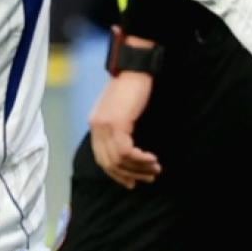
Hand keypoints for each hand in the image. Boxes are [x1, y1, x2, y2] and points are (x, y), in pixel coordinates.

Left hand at [88, 70, 160, 186]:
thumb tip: (128, 150)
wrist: (134, 68)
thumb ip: (119, 128)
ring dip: (139, 168)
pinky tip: (152, 159)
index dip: (117, 174)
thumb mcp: (121, 110)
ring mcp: (104, 126)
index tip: (132, 182)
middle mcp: (96, 127)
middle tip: (148, 178)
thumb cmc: (132, 86)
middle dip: (130, 174)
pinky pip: (126, 151)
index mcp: (95, 125)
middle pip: (109, 163)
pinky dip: (140, 159)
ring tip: (155, 170)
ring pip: (118, 160)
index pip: (102, 159)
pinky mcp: (115, 124)